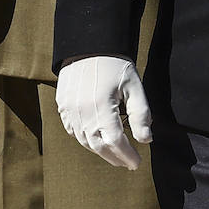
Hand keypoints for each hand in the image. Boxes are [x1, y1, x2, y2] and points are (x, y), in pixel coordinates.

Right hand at [56, 55, 152, 169]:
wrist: (90, 45)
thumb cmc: (116, 65)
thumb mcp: (134, 86)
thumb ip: (140, 114)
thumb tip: (146, 140)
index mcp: (102, 107)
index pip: (115, 141)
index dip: (127, 155)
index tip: (137, 163)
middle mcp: (82, 112)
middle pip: (98, 145)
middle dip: (114, 157)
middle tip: (127, 163)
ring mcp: (69, 111)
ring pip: (84, 140)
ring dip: (100, 150)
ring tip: (115, 154)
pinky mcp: (62, 106)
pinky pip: (73, 130)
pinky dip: (85, 139)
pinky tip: (96, 139)